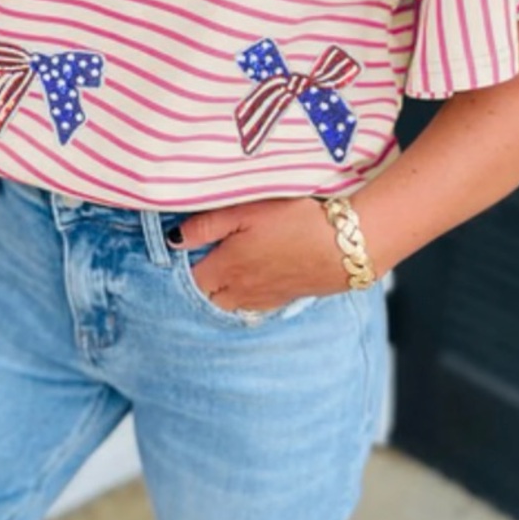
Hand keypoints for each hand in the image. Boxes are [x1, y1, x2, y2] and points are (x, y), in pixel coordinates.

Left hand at [171, 197, 347, 312]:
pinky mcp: (283, 299)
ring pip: (229, 305)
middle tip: (201, 261)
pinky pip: (253, 307)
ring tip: (223, 271)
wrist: (343, 247)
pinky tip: (250, 283)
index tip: (183, 252)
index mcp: (226, 268)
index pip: (190, 279)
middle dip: (200, 283)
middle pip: (207, 297)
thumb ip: (208, 225)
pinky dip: (244, 299)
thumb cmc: (295, 221)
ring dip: (221, 292)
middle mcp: (240, 290)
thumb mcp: (247, 212)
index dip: (182, 267)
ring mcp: (262, 298)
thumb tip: (174, 240)